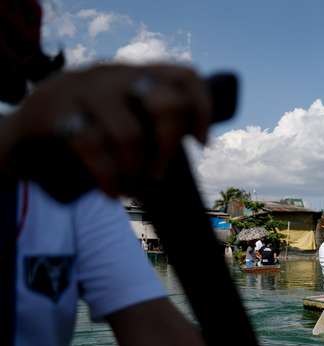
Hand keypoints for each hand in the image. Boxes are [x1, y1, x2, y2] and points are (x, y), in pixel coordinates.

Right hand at [4, 64, 211, 197]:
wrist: (22, 132)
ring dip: (136, 171)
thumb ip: (153, 124)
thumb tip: (198, 141)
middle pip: (165, 106)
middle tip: (158, 175)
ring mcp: (83, 91)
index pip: (184, 77)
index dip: (201, 109)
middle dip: (168, 150)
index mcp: (135, 75)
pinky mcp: (56, 112)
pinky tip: (112, 193)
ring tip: (133, 189)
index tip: (201, 144)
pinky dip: (109, 177)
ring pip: (131, 133)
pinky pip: (93, 147)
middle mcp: (113, 76)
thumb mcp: (124, 119)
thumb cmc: (87, 130)